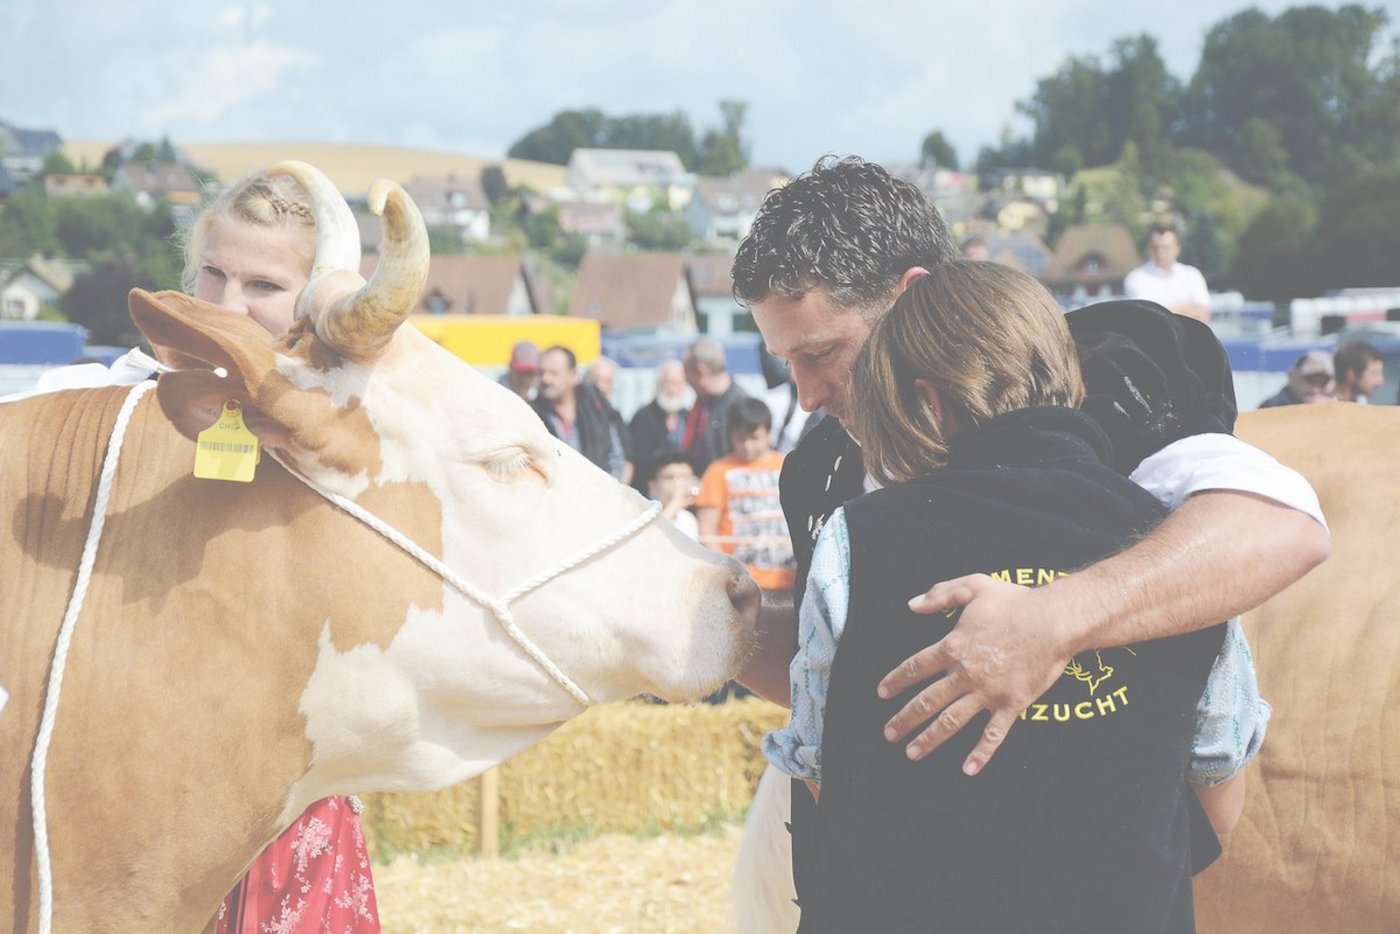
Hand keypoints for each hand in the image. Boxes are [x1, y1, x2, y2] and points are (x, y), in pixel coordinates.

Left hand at [877, 574, 1077, 775]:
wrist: (1055, 621)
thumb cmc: (1015, 602)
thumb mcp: (973, 586)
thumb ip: (940, 594)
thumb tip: (912, 604)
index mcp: (953, 646)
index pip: (915, 668)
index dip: (895, 681)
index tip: (882, 694)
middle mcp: (965, 673)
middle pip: (926, 701)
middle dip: (904, 719)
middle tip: (889, 734)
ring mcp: (988, 692)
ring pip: (951, 721)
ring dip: (929, 739)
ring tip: (912, 753)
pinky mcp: (1012, 704)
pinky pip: (993, 734)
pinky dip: (981, 753)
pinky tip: (967, 769)